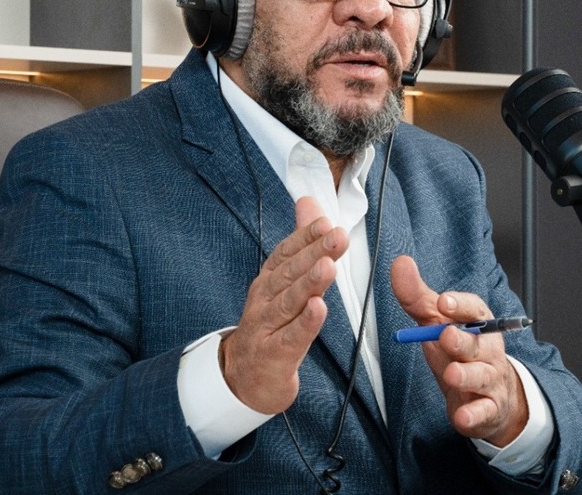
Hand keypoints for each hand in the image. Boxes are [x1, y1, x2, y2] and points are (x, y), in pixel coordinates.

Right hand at [220, 196, 346, 413]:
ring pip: (288, 302)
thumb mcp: (284, 282)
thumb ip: (300, 243)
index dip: (305, 237)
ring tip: (328, 267)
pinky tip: (318, 309)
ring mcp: (266, 327)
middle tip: (337, 237)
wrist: (244, 377)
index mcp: (269, 281)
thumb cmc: (270, 325)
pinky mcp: (273, 355)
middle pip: (290, 273)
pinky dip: (305, 323)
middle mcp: (265, 299)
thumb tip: (309, 203)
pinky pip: (291, 337)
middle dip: (314, 253)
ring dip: (309, 283)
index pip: (286, 253)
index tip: (327, 222)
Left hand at [390, 255, 527, 446]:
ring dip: (466, 375)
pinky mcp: (487, 409)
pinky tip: (462, 416)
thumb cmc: (461, 352)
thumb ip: (418, 296)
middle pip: (477, 343)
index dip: (459, 305)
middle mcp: (487, 349)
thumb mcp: (438, 323)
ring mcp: (489, 379)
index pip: (474, 309)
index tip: (443, 302)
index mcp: (478, 323)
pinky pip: (483, 412)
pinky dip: (473, 415)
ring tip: (452, 374)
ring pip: (481, 376)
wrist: (492, 395)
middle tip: (446, 336)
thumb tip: (400, 263)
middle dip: (462, 340)